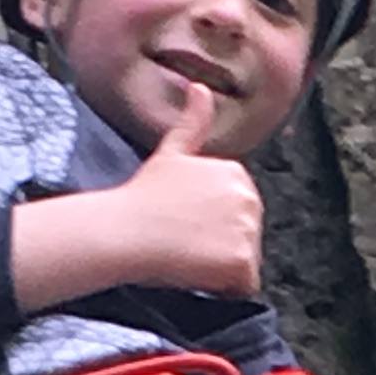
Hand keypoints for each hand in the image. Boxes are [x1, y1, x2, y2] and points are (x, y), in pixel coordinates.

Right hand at [8, 79, 264, 310]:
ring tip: (187, 256)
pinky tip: (197, 273)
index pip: (236, 214)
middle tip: (184, 242)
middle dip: (220, 247)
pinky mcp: (242, 261)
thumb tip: (200, 86)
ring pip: (244, 262)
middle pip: (245, 237)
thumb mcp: (171, 153)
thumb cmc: (142, 196)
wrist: (126, 230)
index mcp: (236, 173)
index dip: (210, 225)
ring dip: (220, 268)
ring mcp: (248, 230)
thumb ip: (192, 122)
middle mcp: (249, 198)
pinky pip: (244, 286)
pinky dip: (224, 288)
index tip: (184, 223)